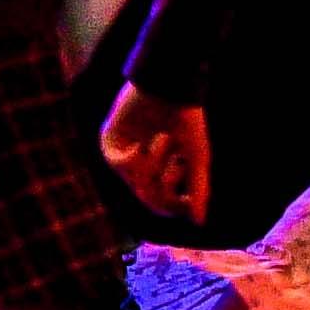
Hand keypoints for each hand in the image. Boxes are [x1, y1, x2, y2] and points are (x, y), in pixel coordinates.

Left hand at [99, 90, 214, 227]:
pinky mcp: (110, 140)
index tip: (187, 201)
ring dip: (153, 163)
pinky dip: (131, 158)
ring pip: (134, 181)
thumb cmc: (187, 119)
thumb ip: (198, 190)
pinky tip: (142, 144)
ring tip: (164, 138)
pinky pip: (116, 164)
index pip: (165, 203)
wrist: (170, 86)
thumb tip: (199, 222)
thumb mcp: (197, 158)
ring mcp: (125, 153)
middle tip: (176, 162)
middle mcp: (143, 164)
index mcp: (164, 168)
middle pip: (148, 197)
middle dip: (163, 183)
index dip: (176, 205)